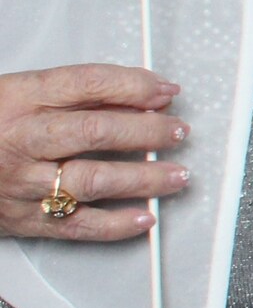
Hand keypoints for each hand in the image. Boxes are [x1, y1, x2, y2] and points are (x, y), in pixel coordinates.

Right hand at [0, 65, 186, 241]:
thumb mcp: (20, 93)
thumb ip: (81, 92)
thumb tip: (149, 94)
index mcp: (19, 98)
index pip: (87, 83)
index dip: (136, 84)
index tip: (167, 90)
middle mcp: (21, 139)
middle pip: (96, 130)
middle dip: (148, 130)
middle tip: (179, 131)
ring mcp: (22, 181)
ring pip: (93, 179)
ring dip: (144, 178)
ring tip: (178, 174)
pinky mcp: (23, 218)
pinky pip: (76, 225)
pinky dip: (116, 225)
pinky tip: (146, 217)